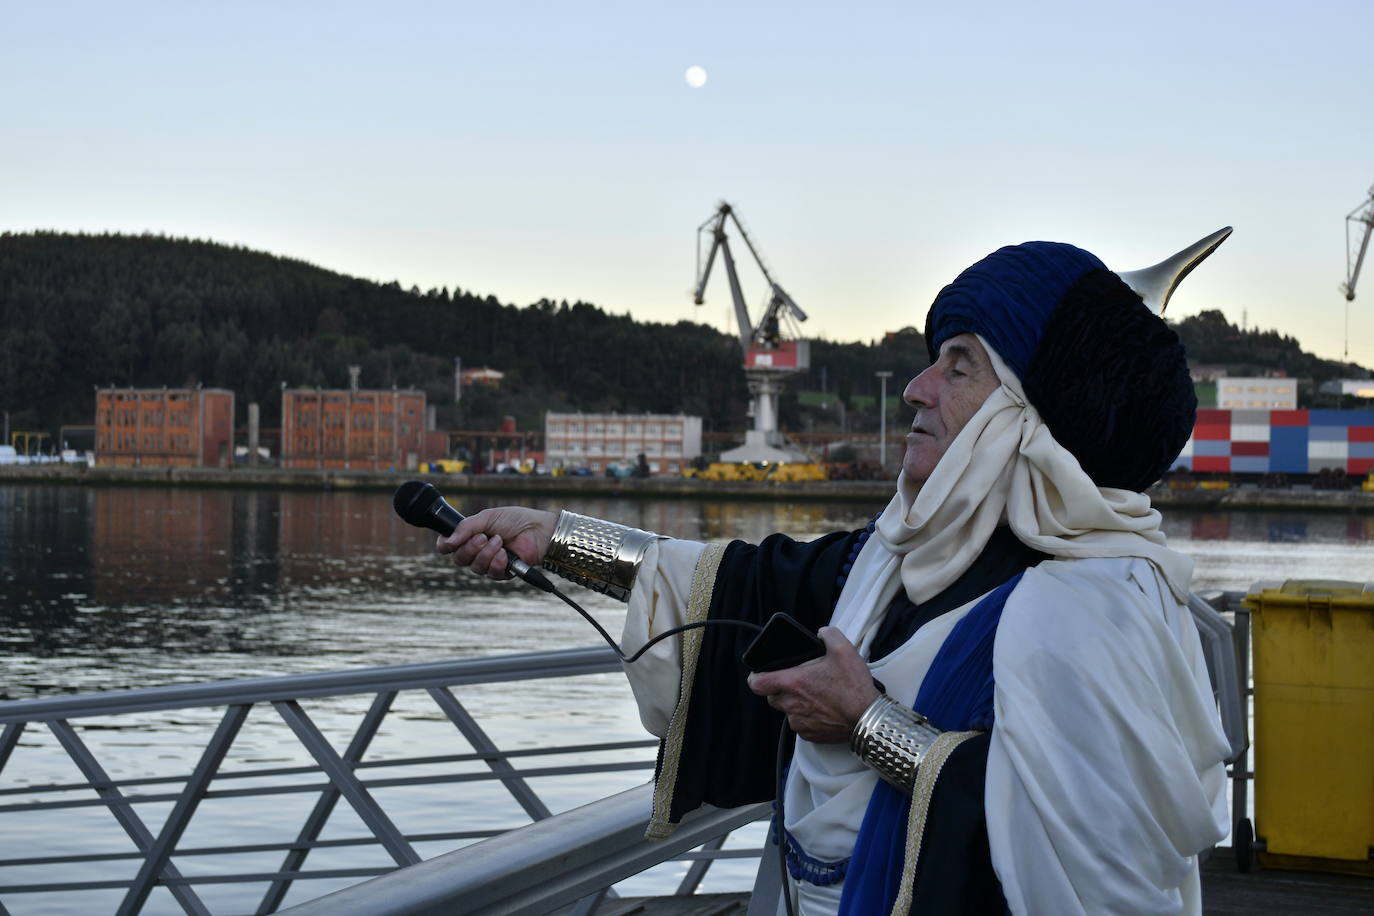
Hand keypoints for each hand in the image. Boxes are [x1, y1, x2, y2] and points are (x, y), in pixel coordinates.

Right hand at [436, 507, 557, 579]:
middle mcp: (478, 551)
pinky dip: (497, 562)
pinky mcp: (503, 572)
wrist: (538, 530)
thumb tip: (448, 541)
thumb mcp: (487, 517)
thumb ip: (466, 528)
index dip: (445, 546)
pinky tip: (506, 554)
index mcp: (471, 536)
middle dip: (470, 548)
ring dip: (486, 554)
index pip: (449, 546)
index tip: (449, 543)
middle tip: (483, 537)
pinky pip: (491, 573)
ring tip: (499, 541)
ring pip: (475, 567)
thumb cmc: (516, 520)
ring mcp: (490, 562)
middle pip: (460, 559)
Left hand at [746, 627, 879, 743]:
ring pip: (787, 711)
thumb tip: (822, 633)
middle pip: (772, 696)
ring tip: (815, 696)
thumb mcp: (844, 649)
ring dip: (795, 703)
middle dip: (781, 688)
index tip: (761, 674)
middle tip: (799, 682)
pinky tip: (823, 710)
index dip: (756, 677)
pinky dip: (808, 717)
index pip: (757, 683)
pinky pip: (801, 724)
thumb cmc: (854, 686)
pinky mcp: (810, 734)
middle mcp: (792, 704)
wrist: (868, 718)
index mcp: (794, 683)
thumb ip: (828, 634)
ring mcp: (800, 722)